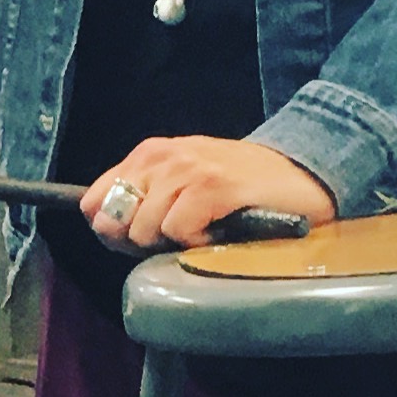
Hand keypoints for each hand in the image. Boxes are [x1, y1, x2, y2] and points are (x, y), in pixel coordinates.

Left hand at [79, 135, 334, 254]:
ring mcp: (189, 169)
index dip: (111, 230)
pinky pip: (177, 230)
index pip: (93, 201)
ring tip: (203, 229)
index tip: (141, 237)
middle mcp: (163, 156)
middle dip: (139, 240)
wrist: (303, 175)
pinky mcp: (214, 186)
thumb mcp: (182, 185)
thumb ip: (143, 202)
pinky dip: (196, 241)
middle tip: (177, 236)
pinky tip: (218, 231)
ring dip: (172, 242)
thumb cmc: (240, 189)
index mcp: (149, 154)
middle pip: (114, 220)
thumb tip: (105, 231)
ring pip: (144, 228)